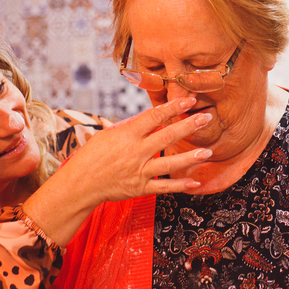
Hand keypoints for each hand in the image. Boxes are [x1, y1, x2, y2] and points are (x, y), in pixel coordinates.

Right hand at [65, 96, 213, 203]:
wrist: (81, 183)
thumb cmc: (92, 156)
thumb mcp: (107, 134)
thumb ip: (130, 126)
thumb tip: (150, 115)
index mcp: (127, 135)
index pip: (154, 117)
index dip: (173, 107)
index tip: (189, 100)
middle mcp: (135, 152)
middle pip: (166, 136)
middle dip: (188, 126)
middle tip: (207, 118)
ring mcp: (139, 171)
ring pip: (169, 163)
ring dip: (190, 157)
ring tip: (208, 152)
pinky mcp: (140, 188)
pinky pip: (163, 186)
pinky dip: (180, 185)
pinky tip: (195, 182)